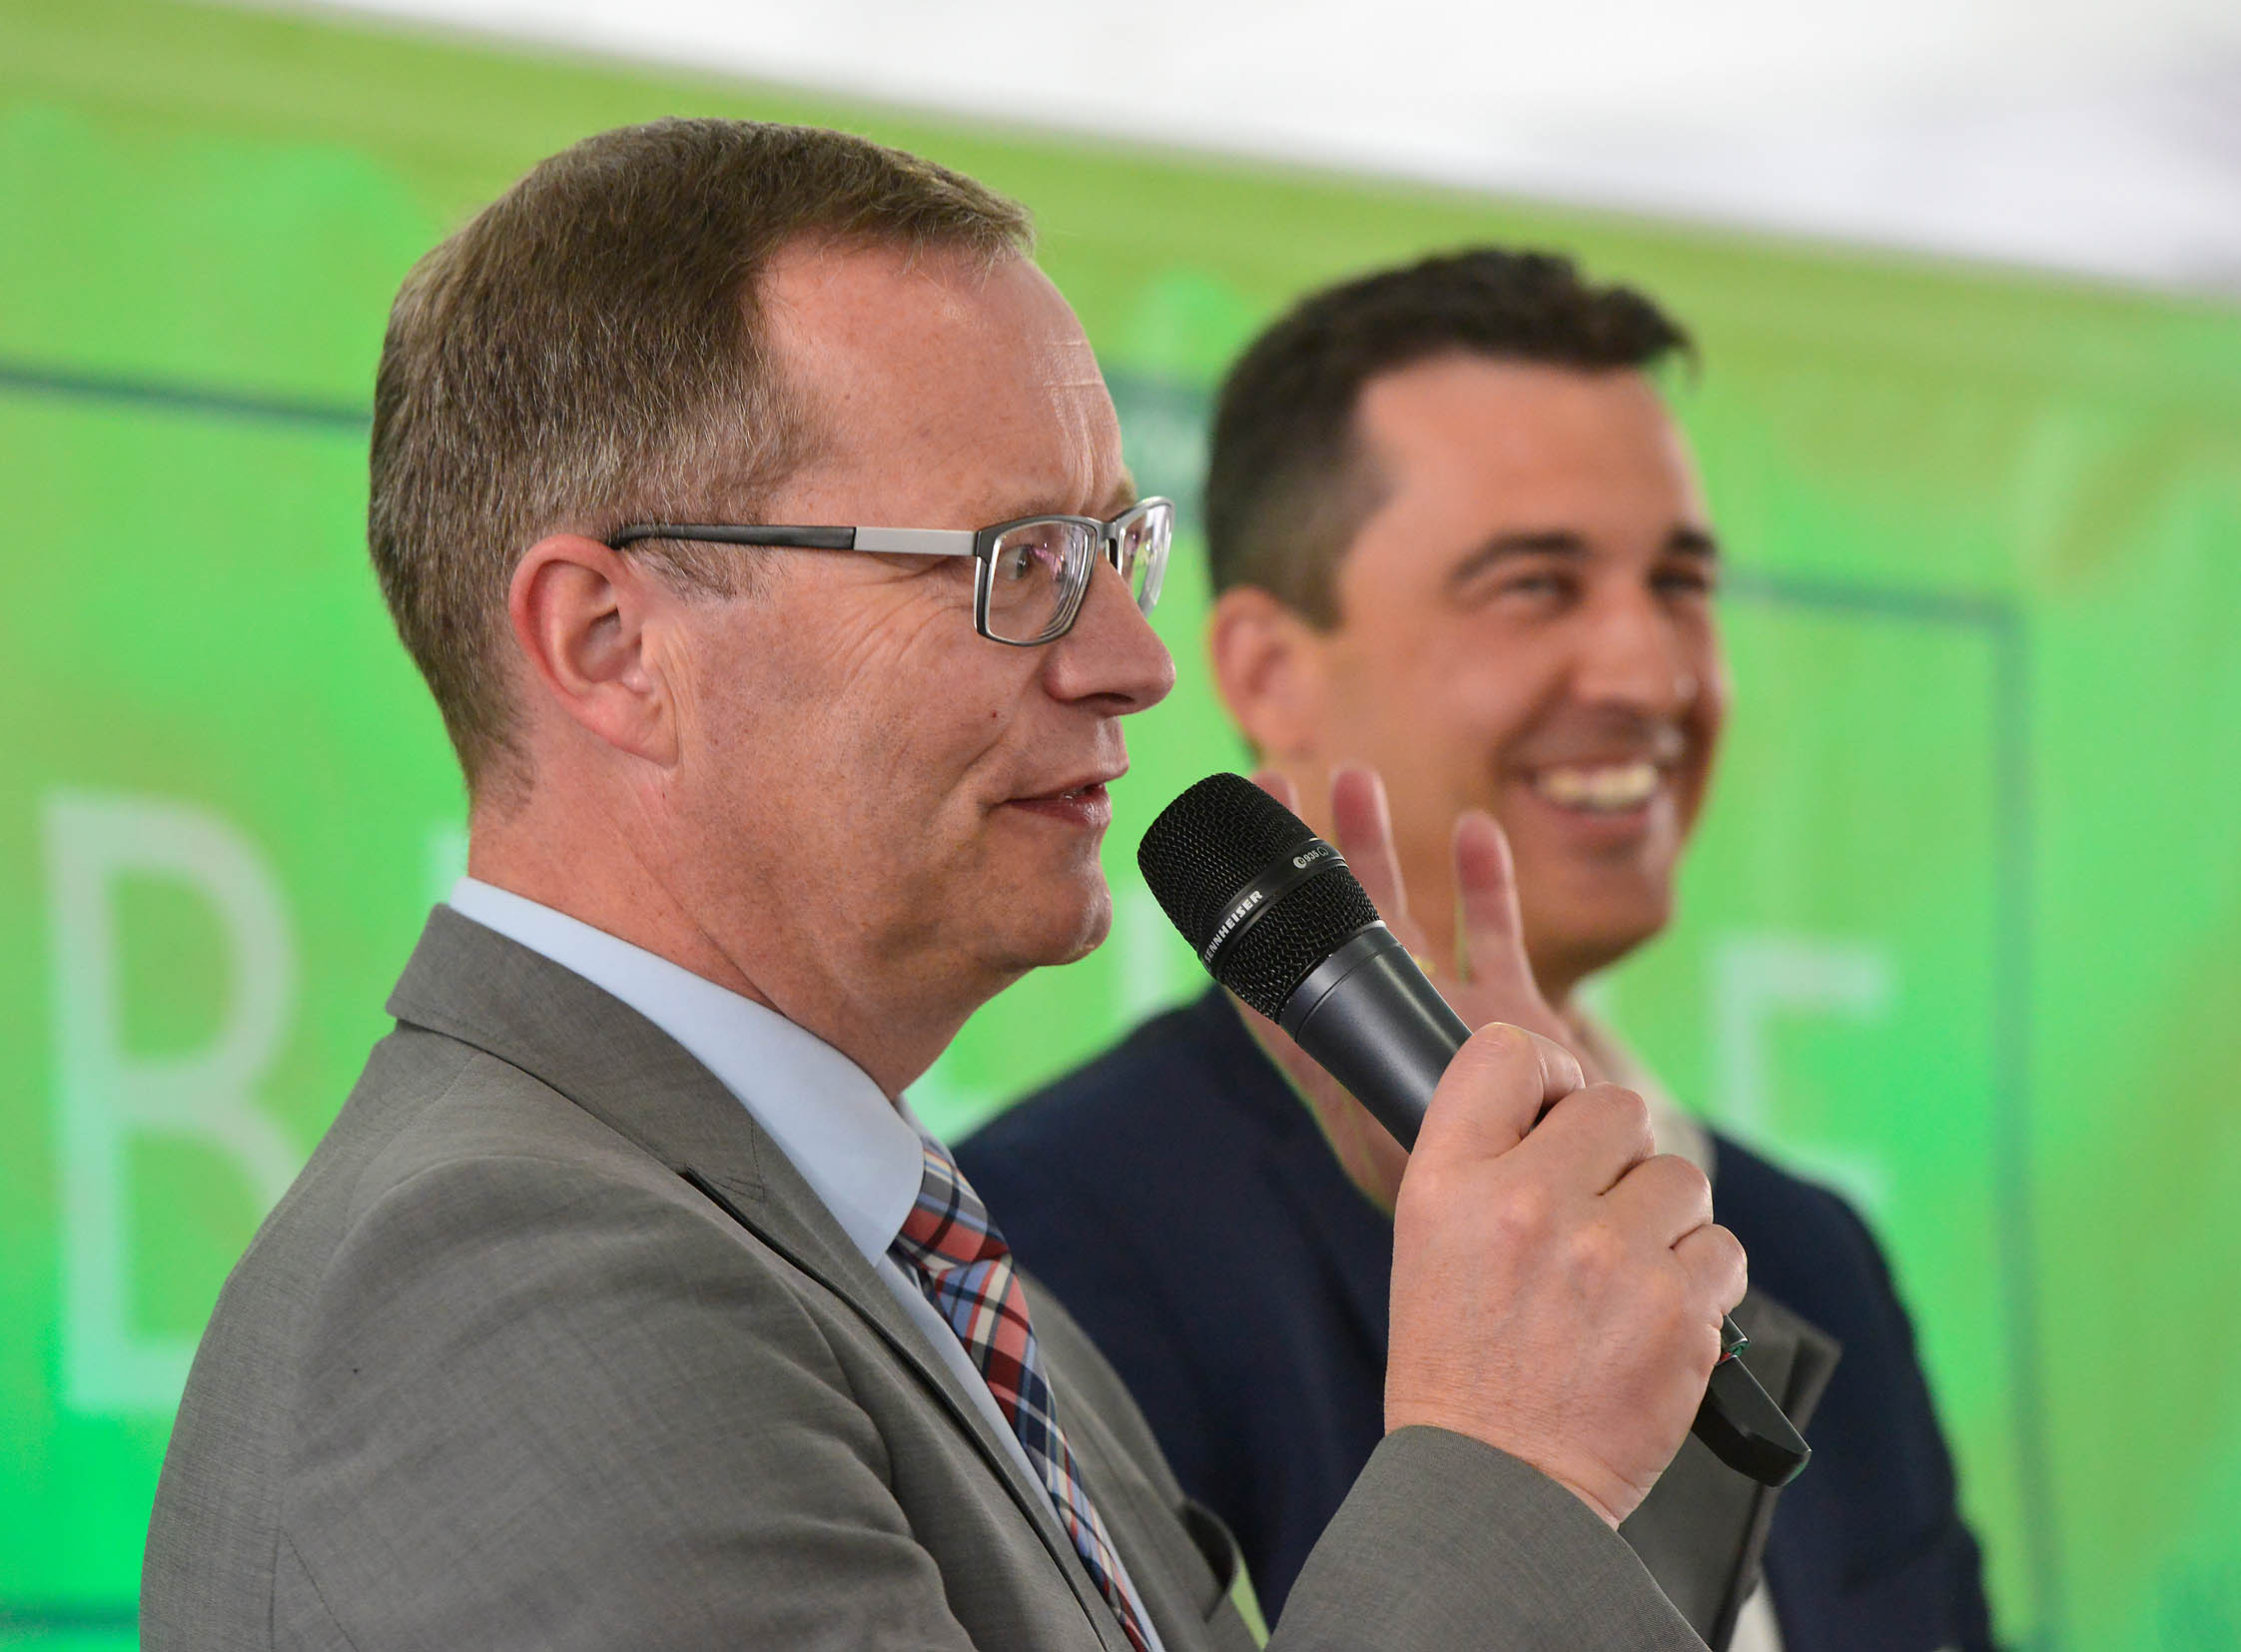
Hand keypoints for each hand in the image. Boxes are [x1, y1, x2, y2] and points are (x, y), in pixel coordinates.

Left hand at [1236, 765, 1589, 1210]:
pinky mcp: (1509, 1012)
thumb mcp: (1410, 1158)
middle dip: (1299, 853)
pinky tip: (1472, 827)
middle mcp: (1382, 1030)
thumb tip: (1380, 1057)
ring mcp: (1442, 1012)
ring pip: (1400, 912)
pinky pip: (1490, 932)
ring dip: (1376, 847)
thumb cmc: (1471, 1212)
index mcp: (1338, 1070)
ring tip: (1354, 777)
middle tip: (1271, 776)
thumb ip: (1382, 1103)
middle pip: (1323, 924)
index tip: (1216, 852)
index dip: (1237, 921)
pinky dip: (1482, 881)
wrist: (1561, 1224)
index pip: (1265, 986)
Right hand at [1384, 1024, 1745, 1527]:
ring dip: (1663, 1220)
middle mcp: (1526, 1204)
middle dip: (1615, 1155)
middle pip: (1613, 1107)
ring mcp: (1607, 1257)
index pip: (1506, 1053)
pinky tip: (1654, 1315)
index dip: (1545, 1071)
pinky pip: (1721, 1248)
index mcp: (1449, 1182)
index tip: (1554, 1111)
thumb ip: (1484, 1158)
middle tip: (1594, 1214)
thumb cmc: (1460, 1365)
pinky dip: (1701, 1281)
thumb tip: (1564, 1099)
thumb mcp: (1427, 1240)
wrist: (1494, 1487)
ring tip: (1621, 1278)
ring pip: (1678, 1178)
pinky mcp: (1676, 1312)